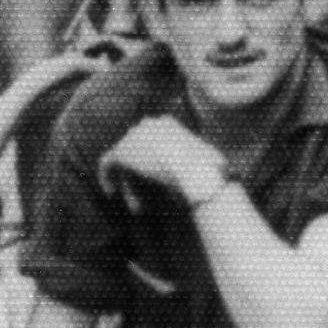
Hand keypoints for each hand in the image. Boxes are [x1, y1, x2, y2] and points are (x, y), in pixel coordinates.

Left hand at [101, 114, 231, 207]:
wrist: (197, 174)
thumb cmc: (209, 172)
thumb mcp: (213, 161)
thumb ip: (208, 160)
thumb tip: (219, 166)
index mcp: (167, 124)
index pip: (151, 140)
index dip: (150, 162)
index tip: (155, 179)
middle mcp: (149, 124)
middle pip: (135, 148)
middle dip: (137, 171)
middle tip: (142, 192)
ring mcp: (134, 136)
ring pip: (124, 159)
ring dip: (127, 181)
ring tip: (134, 203)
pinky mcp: (122, 151)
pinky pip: (108, 163)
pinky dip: (107, 177)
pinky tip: (111, 192)